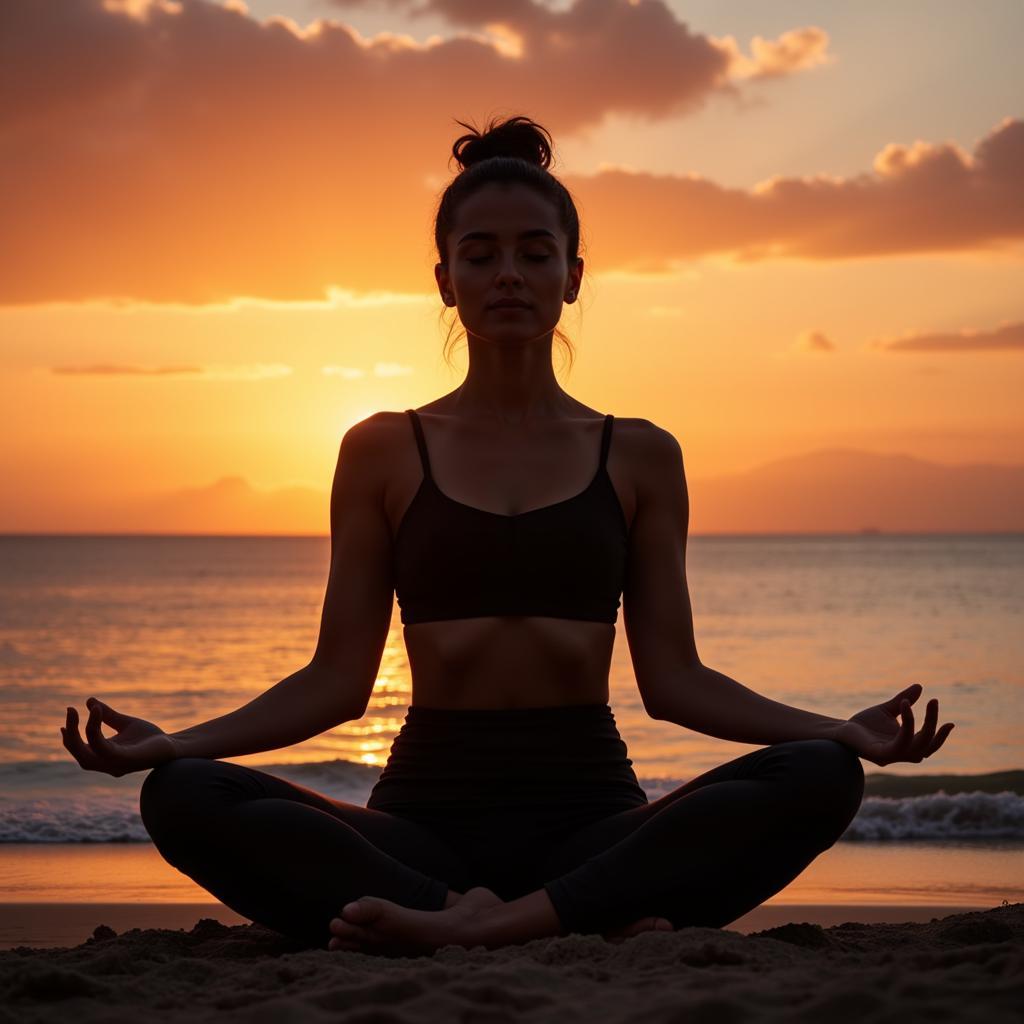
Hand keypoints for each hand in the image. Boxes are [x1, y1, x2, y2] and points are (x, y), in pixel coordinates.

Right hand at [61, 698, 177, 776]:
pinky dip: (95, 732)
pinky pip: (103, 749)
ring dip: (82, 731)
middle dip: (71, 734)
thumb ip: (108, 715)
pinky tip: (97, 712)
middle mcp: (107, 764)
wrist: (174, 745)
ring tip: (87, 709)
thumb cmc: (150, 738)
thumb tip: (89, 701)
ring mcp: (115, 765)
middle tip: (70, 709)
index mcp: (105, 756)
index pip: (81, 751)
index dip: (70, 737)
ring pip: (86, 756)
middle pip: (80, 755)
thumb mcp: (125, 723)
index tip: (68, 715)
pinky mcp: (125, 760)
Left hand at [837, 683, 953, 766]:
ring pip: (917, 748)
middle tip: (935, 702)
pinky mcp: (880, 755)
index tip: (951, 723)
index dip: (940, 737)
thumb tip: (920, 686)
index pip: (928, 745)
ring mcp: (892, 756)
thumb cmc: (864, 723)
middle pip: (926, 746)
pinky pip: (900, 743)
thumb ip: (904, 700)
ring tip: (921, 702)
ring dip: (924, 725)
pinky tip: (904, 706)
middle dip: (933, 724)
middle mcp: (901, 754)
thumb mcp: (888, 709)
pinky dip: (907, 726)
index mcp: (905, 745)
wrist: (840, 729)